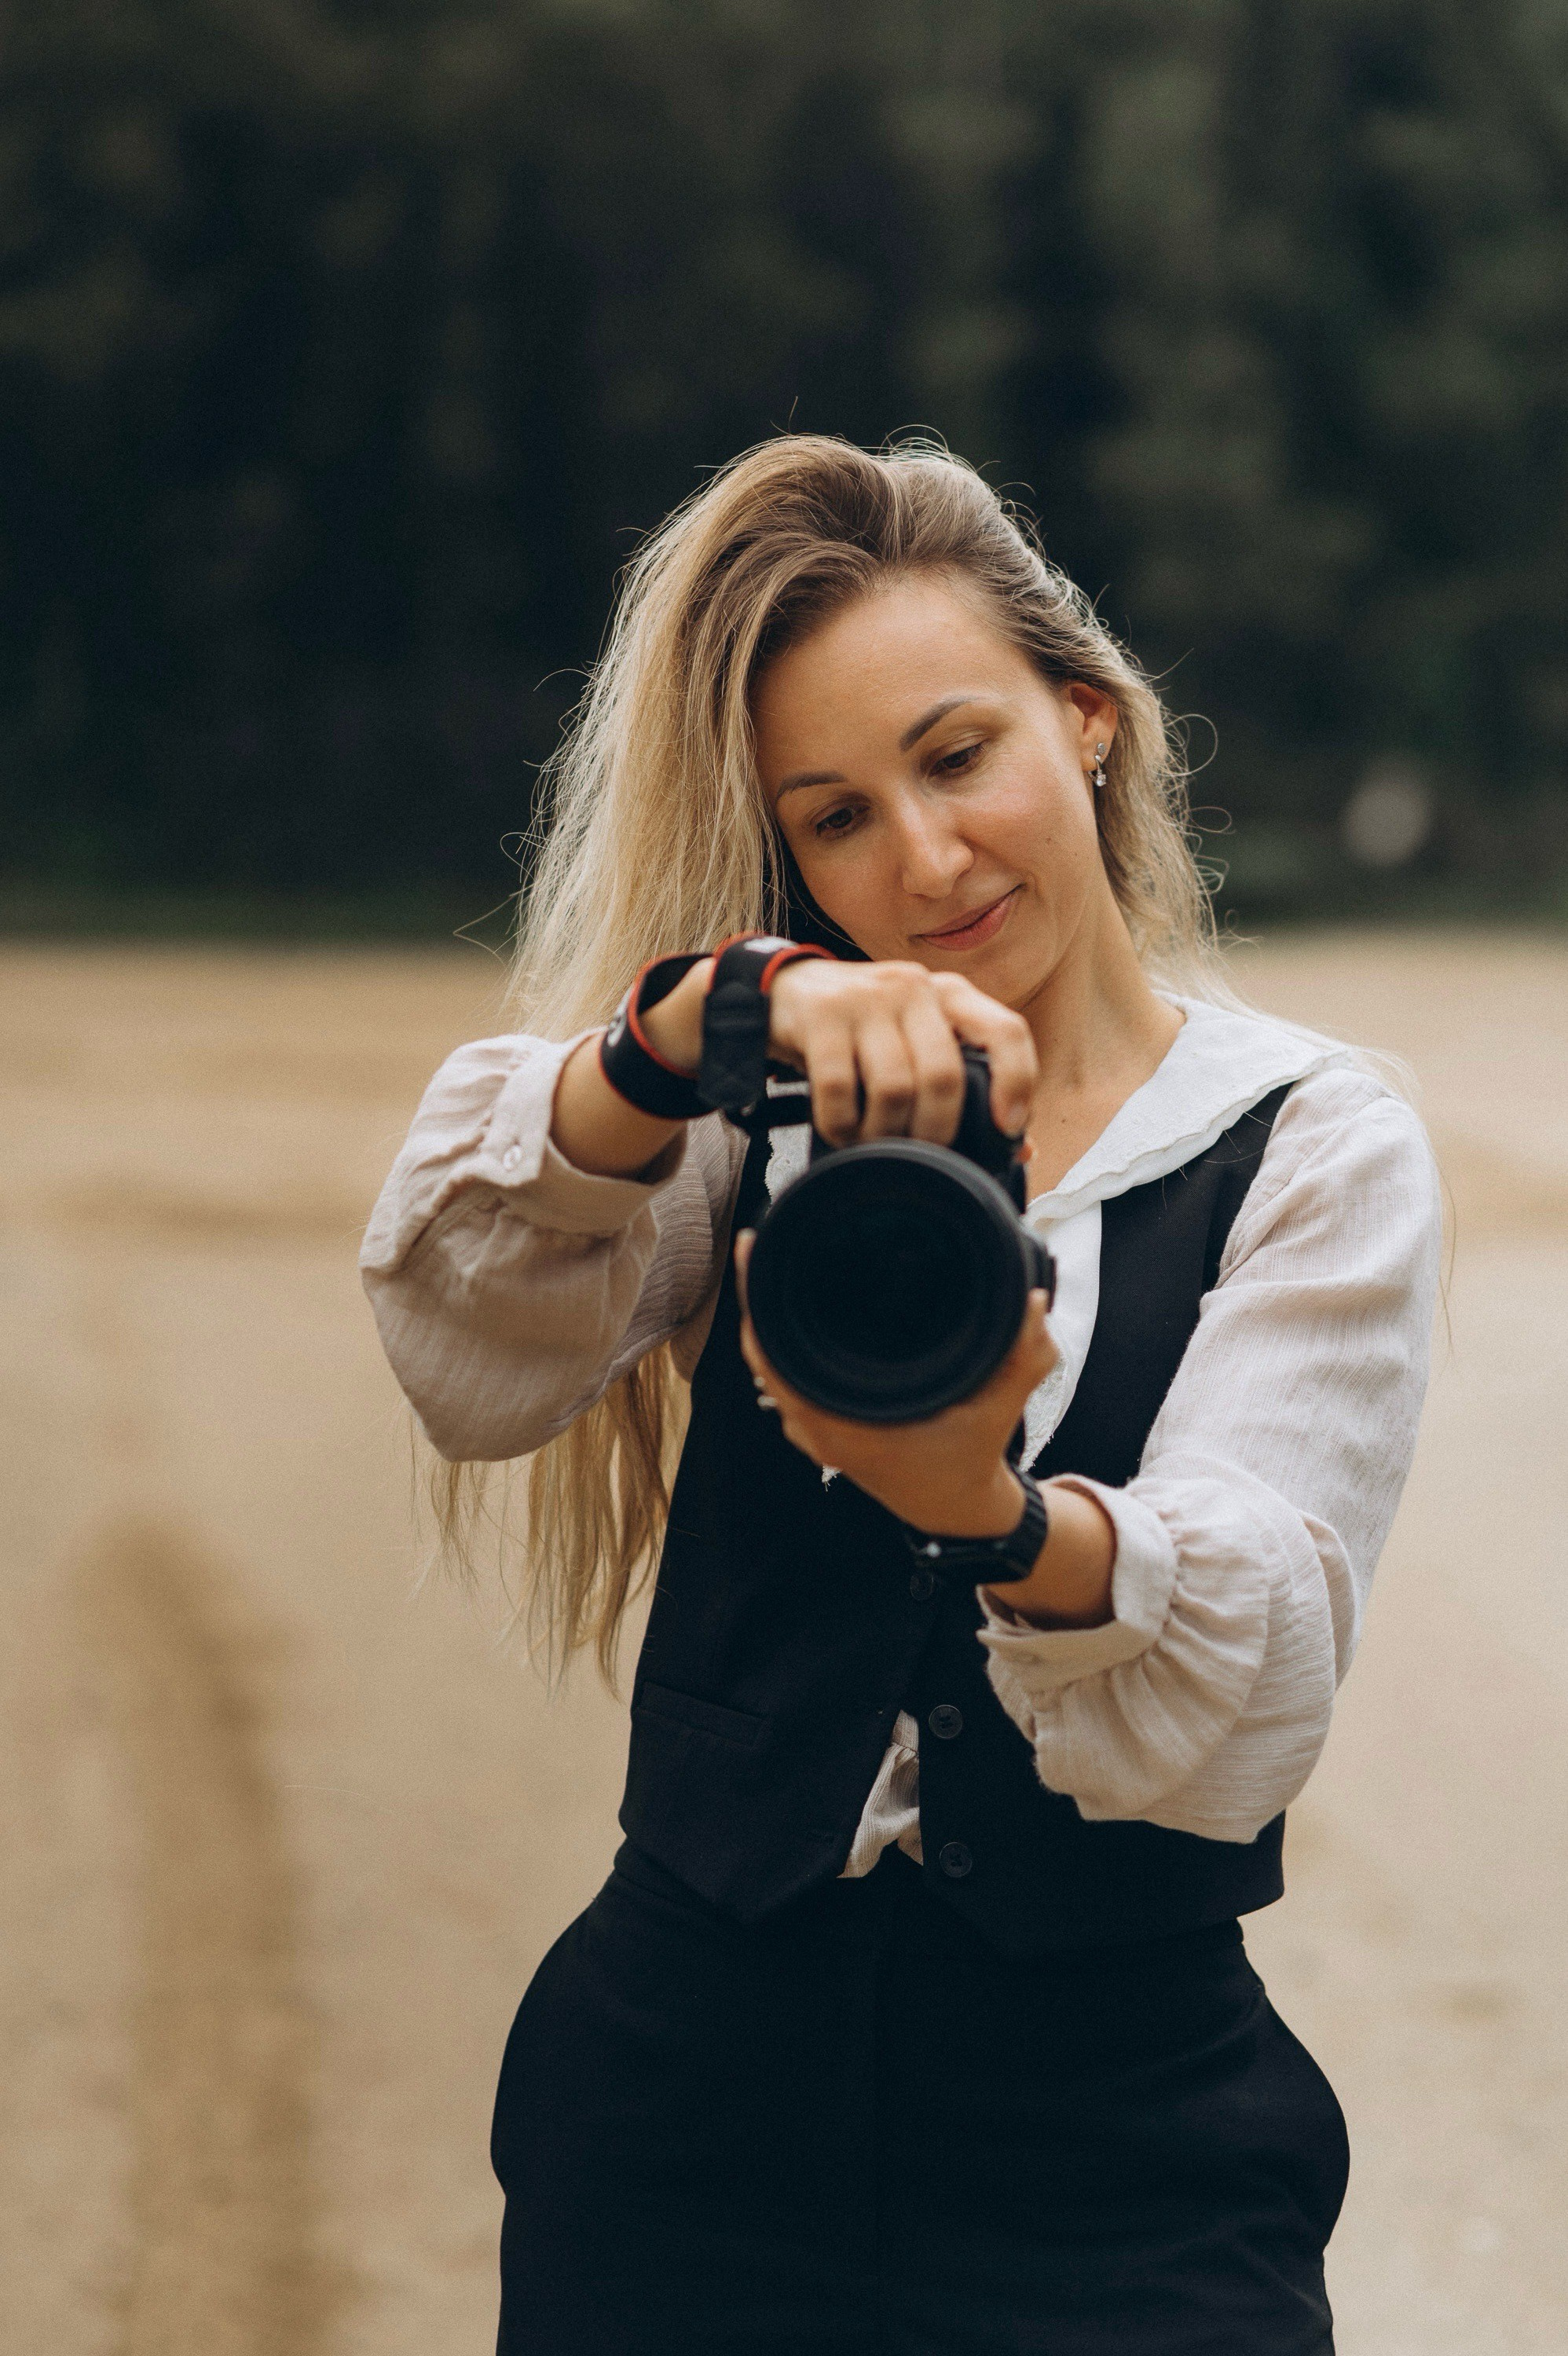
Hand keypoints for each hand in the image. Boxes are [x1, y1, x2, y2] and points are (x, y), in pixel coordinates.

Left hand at [736, 1232, 1057, 1532]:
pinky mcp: (818, 1425)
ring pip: (769, 1363)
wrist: (954, 1508)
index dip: (760, 1304)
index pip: (777, 1358)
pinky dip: (780, 1340)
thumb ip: (1024, 1357)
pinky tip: (785, 1302)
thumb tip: (1032, 1299)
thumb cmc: (970, 1459)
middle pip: (763, 1351)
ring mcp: (812, 1430)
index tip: (756, 1252)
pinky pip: (784, 1375)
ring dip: (767, 1315)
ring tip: (766, 1257)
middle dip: (758, 1294)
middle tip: (759, 1237)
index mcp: (848, 1424)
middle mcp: (819, 1428)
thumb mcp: (1001, 1408)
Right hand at [766, 958, 1036, 1146]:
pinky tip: (842, 1129)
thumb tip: (1018, 1144)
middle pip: (944, 1075)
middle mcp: (915, 987)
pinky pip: (840, 1090)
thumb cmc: (865, 1028)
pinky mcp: (822, 1015)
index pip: (1006, 1031)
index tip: (1008, 1127)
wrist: (787, 992)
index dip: (1017, 1083)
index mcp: (951, 994)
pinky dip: (843, 1125)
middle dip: (935, 1130)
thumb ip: (965, 1081)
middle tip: (921, 1152)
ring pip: (894, 1089)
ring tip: (875, 1141)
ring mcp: (867, 998)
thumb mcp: (918, 1040)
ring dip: (885, 1133)